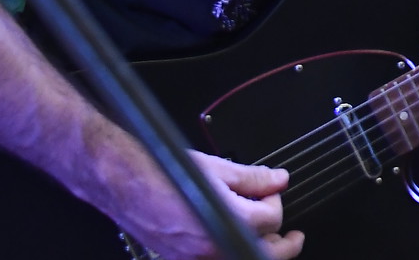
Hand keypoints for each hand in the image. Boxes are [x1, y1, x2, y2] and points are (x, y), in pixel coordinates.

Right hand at [115, 151, 303, 259]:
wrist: (124, 183)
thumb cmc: (162, 172)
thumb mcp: (217, 168)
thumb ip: (253, 178)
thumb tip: (278, 179)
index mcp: (228, 221)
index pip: (272, 220)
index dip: (276, 201)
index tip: (273, 191)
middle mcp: (212, 248)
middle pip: (265, 256)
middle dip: (284, 247)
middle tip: (294, 238)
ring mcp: (195, 258)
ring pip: (241, 259)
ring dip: (259, 253)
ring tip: (270, 242)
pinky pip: (215, 259)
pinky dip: (230, 252)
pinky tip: (234, 239)